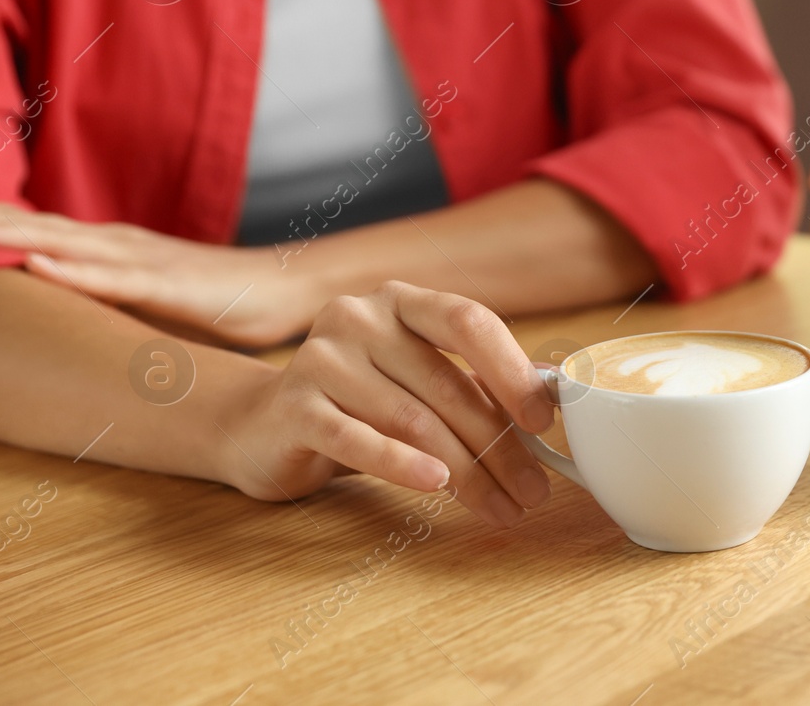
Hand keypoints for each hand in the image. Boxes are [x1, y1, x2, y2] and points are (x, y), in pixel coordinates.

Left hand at [0, 198, 315, 346]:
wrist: (286, 287)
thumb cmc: (220, 302)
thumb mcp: (147, 306)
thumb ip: (108, 304)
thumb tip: (70, 324)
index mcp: (107, 250)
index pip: (28, 231)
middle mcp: (115, 244)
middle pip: (28, 226)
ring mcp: (139, 260)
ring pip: (56, 242)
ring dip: (1, 232)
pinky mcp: (166, 284)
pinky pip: (109, 278)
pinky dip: (68, 269)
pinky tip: (31, 260)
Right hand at [217, 281, 554, 527]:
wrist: (262, 427)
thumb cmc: (359, 405)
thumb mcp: (417, 382)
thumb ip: (472, 384)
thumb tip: (548, 401)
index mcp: (402, 301)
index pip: (468, 321)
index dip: (512, 370)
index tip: (544, 420)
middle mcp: (359, 317)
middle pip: (446, 384)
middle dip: (499, 444)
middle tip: (533, 490)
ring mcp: (321, 358)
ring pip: (412, 419)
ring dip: (466, 471)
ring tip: (500, 507)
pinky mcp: (293, 407)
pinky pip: (358, 439)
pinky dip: (401, 464)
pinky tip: (437, 485)